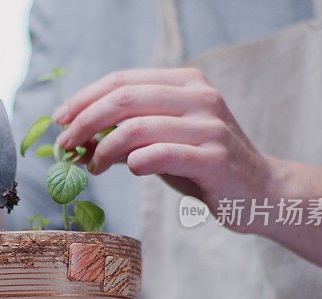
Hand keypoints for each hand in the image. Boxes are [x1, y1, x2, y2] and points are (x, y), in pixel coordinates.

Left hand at [54, 68, 277, 230]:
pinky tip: (126, 170)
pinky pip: (158, 155)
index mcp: (186, 83)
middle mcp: (199, 97)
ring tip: (91, 166)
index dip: (84, 98)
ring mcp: (209, 126)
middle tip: (65, 144)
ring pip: (137, 127)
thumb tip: (78, 137)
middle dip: (85, 121)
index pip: (122, 80)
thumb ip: (126, 135)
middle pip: (124, 98)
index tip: (59, 119)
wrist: (261, 194)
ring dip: (103, 148)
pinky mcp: (214, 158)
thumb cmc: (204, 166)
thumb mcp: (163, 142)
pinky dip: (132, 162)